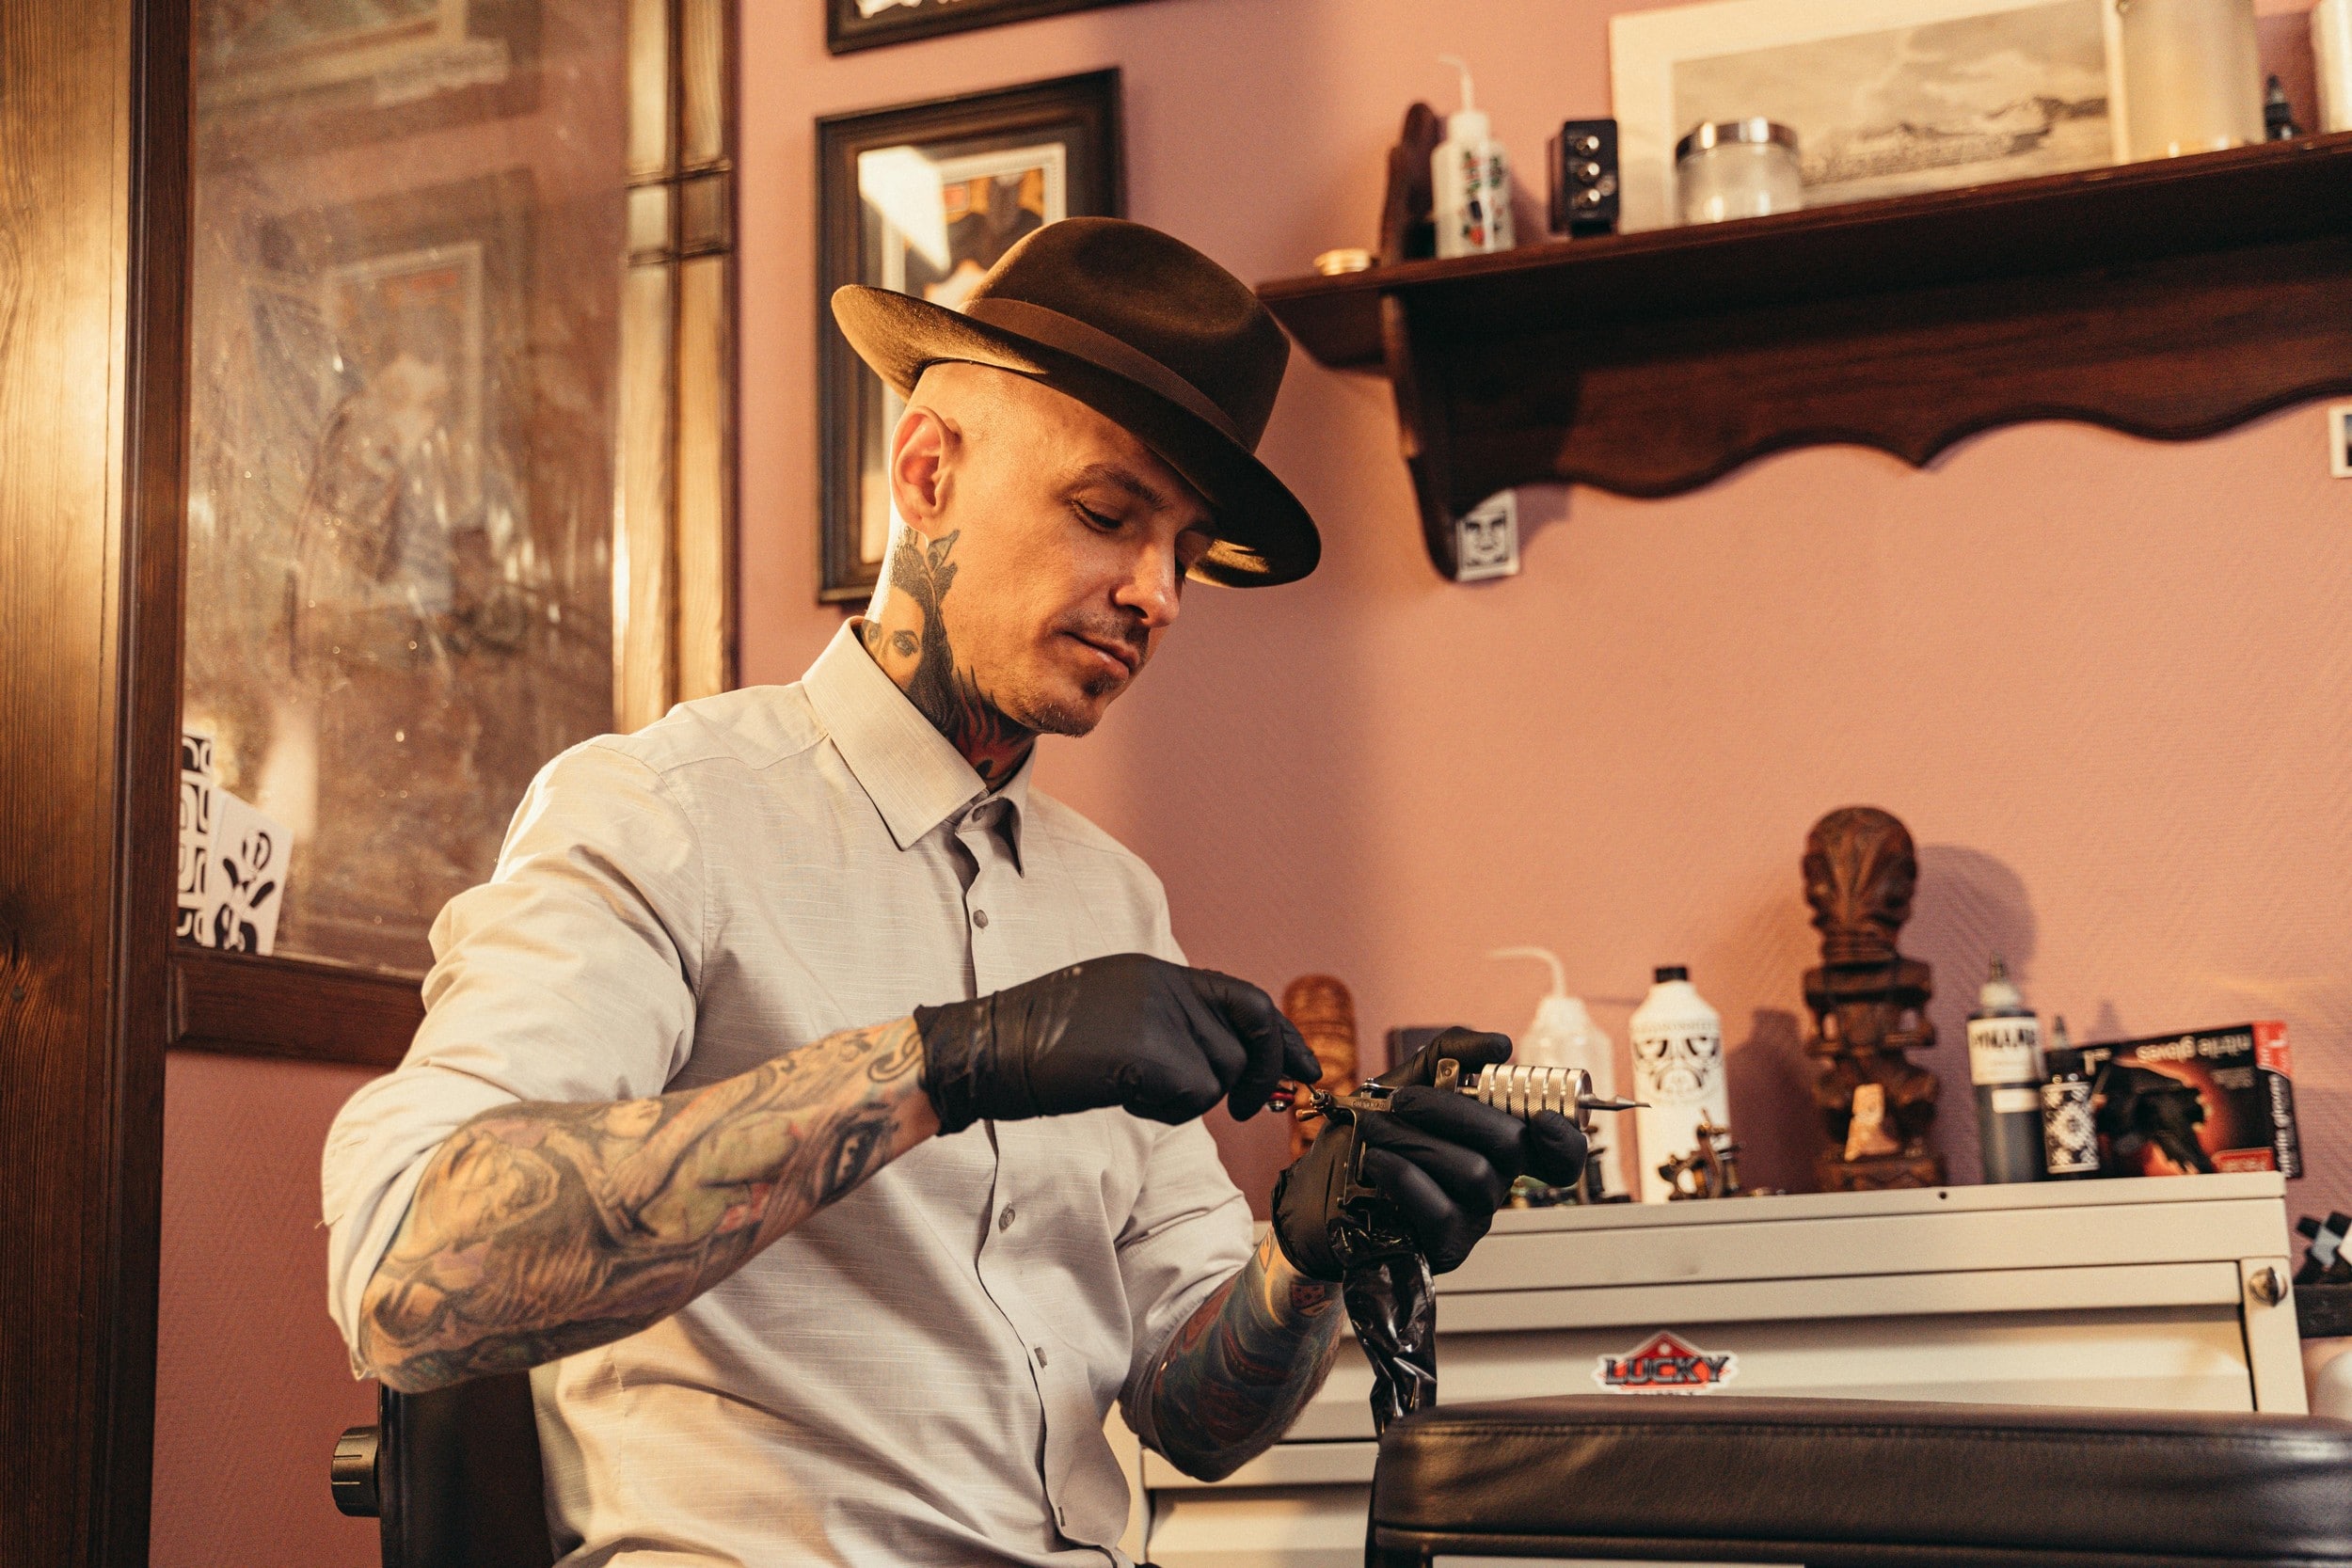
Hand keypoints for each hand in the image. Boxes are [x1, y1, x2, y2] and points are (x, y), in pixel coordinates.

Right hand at [914, 953, 1318, 1133]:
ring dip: (1189, 1099)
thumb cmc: (1040, 1045)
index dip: (1281, 1036)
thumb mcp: (1113, 1015)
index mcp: (1158, 971)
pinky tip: (1123, 1099)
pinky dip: (1165, 1112)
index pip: (1244, 997)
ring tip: (1135, 1091)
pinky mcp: (1150, 1051)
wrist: (990, 1050)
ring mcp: (1159, 1014)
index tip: (1305, 1067)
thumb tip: (1227, 1065)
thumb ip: (1169, 1024)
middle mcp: (1166, 984)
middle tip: (1255, 1109)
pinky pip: (1192, 1098)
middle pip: (1247, 1037)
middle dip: (1263, 1076)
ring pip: (1221, 1075)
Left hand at [1270, 1027, 1588, 1280]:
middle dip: (1454, 1111)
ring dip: (1413, 1139)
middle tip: (1403, 1100)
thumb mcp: (1399, 1084)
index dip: (1563, 1140)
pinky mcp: (1442, 1249)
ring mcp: (1471, 1219)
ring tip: (1372, 1129)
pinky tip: (1377, 1161)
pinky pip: (1440, 1209)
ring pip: (1473, 1173)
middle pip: (1512, 1147)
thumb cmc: (1364, 1140)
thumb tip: (1499, 1044)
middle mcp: (1492, 1184)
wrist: (1313, 1195)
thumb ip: (1446, 1058)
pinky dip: (1404, 1175)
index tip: (1541, 1118)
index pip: (1557, 1155)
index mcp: (1493, 1146)